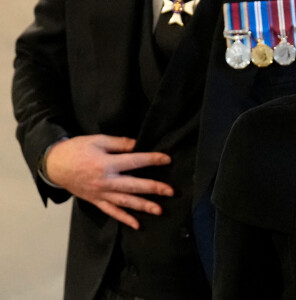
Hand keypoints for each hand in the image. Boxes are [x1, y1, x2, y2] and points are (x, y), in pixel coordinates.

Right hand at [45, 134, 173, 229]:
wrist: (55, 166)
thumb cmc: (78, 149)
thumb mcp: (98, 140)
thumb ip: (119, 143)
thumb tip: (138, 144)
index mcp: (107, 163)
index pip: (134, 161)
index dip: (152, 159)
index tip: (167, 159)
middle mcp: (106, 181)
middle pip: (133, 185)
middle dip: (153, 188)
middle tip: (171, 191)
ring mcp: (101, 194)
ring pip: (125, 202)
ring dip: (143, 206)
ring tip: (159, 210)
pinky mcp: (96, 201)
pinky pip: (112, 212)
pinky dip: (124, 219)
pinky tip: (137, 225)